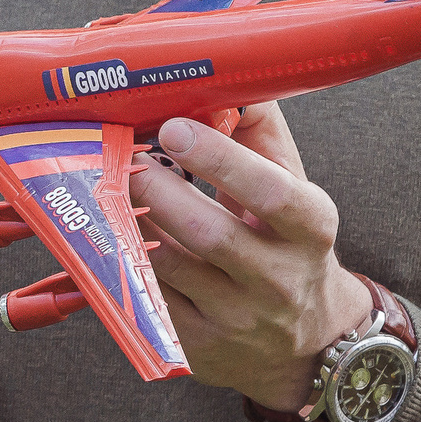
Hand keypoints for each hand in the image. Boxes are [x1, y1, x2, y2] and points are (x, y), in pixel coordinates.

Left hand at [132, 102, 373, 410]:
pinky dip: (124, 262)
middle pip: (211, 234)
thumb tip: (227, 75)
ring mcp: (238, 319)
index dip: (220, 159)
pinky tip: (110, 235)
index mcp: (310, 229)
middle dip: (159, 192)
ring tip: (110, 190)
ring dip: (132, 224)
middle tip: (124, 158)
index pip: (271, 192)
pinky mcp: (198, 346)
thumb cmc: (286, 243)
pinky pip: (149, 299)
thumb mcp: (291, 188)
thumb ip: (259, 132)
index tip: (172, 128)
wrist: (303, 339)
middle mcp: (279, 279)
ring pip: (170, 267)